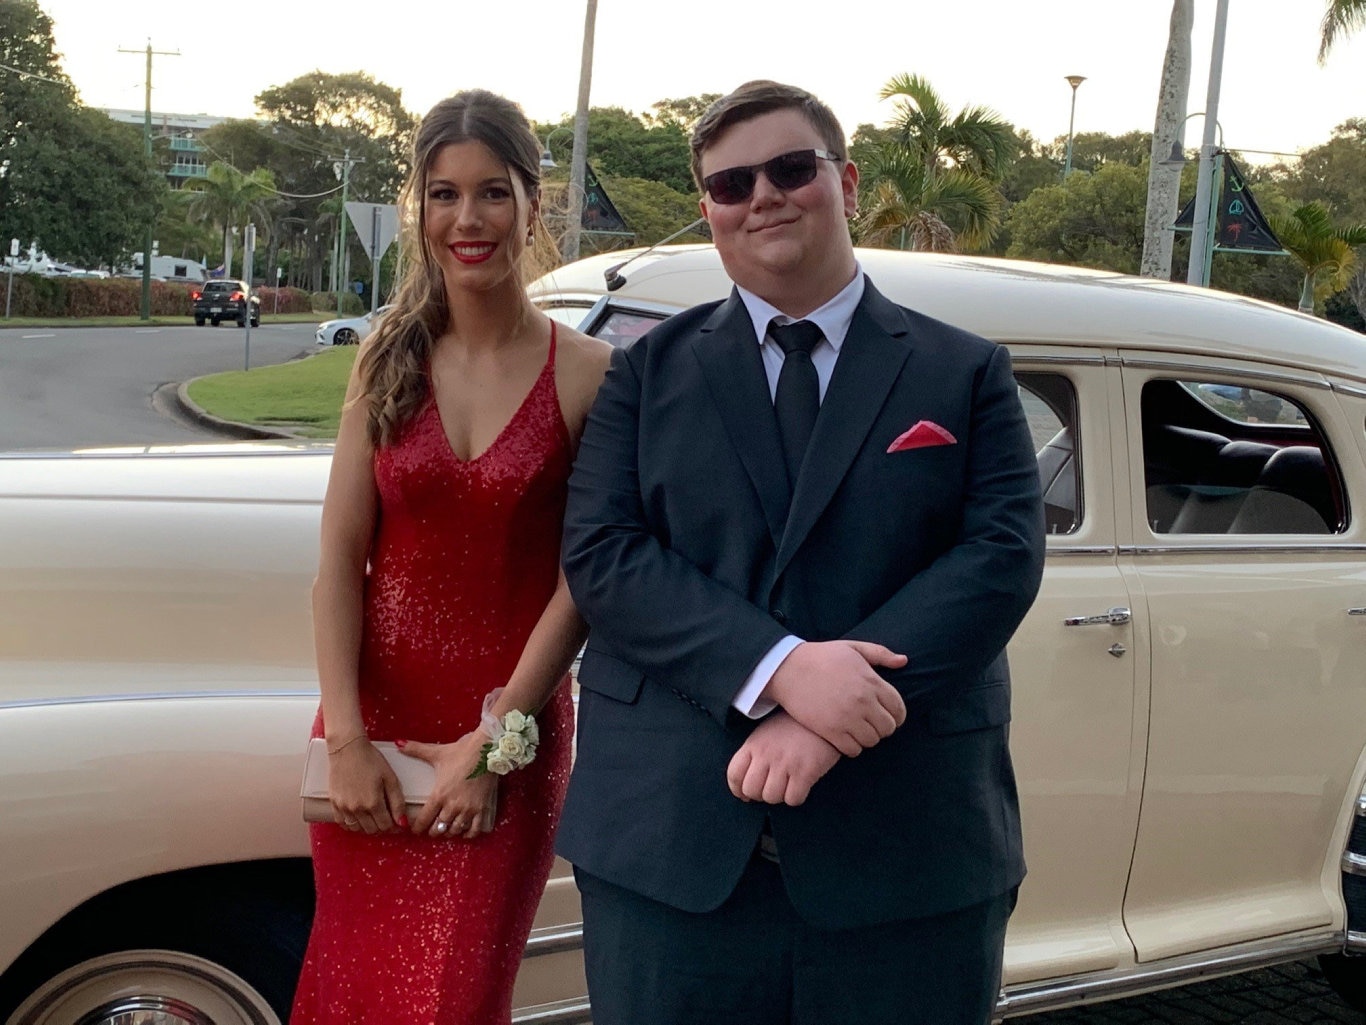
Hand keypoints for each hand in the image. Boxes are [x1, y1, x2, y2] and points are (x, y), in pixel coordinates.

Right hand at [328, 739, 406, 834]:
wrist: (348, 748)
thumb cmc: (371, 759)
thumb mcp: (390, 778)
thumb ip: (397, 802)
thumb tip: (402, 823)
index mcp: (373, 803)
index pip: (385, 826)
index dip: (394, 826)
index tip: (397, 821)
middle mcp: (357, 809)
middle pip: (372, 830)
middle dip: (381, 826)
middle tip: (386, 817)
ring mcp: (343, 807)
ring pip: (357, 829)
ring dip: (367, 826)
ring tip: (373, 815)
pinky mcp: (334, 803)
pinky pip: (342, 823)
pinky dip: (351, 824)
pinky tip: (358, 816)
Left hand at [399, 733, 497, 839]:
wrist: (487, 750)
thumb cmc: (461, 751)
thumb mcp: (437, 752)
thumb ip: (415, 750)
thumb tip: (398, 743)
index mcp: (439, 794)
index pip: (424, 819)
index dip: (418, 827)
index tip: (415, 830)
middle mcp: (453, 805)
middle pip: (438, 828)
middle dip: (432, 831)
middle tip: (430, 830)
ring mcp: (468, 808)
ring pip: (455, 830)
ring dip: (449, 832)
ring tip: (445, 830)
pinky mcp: (482, 808)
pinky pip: (475, 829)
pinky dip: (468, 834)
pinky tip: (465, 832)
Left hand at [726, 712, 839, 805]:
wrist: (823, 713)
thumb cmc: (795, 725)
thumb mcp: (767, 732)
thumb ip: (755, 753)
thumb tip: (748, 781)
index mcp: (754, 744)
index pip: (734, 774)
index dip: (737, 790)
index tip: (745, 795)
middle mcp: (766, 754)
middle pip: (751, 790)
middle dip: (760, 795)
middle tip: (771, 789)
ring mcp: (785, 763)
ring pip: (771, 797)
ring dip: (780, 796)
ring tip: (788, 785)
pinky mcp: (805, 771)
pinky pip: (793, 799)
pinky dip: (797, 797)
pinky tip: (801, 785)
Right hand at [764, 640, 907, 756]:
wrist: (788, 668)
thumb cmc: (822, 656)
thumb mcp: (852, 648)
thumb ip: (880, 654)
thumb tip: (903, 661)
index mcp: (871, 681)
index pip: (899, 709)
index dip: (897, 715)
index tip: (888, 715)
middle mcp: (863, 701)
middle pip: (888, 728)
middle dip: (883, 727)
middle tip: (871, 723)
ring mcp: (847, 718)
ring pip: (872, 741)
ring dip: (867, 738)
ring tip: (858, 730)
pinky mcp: (831, 731)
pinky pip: (853, 750)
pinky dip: (852, 747)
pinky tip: (845, 737)